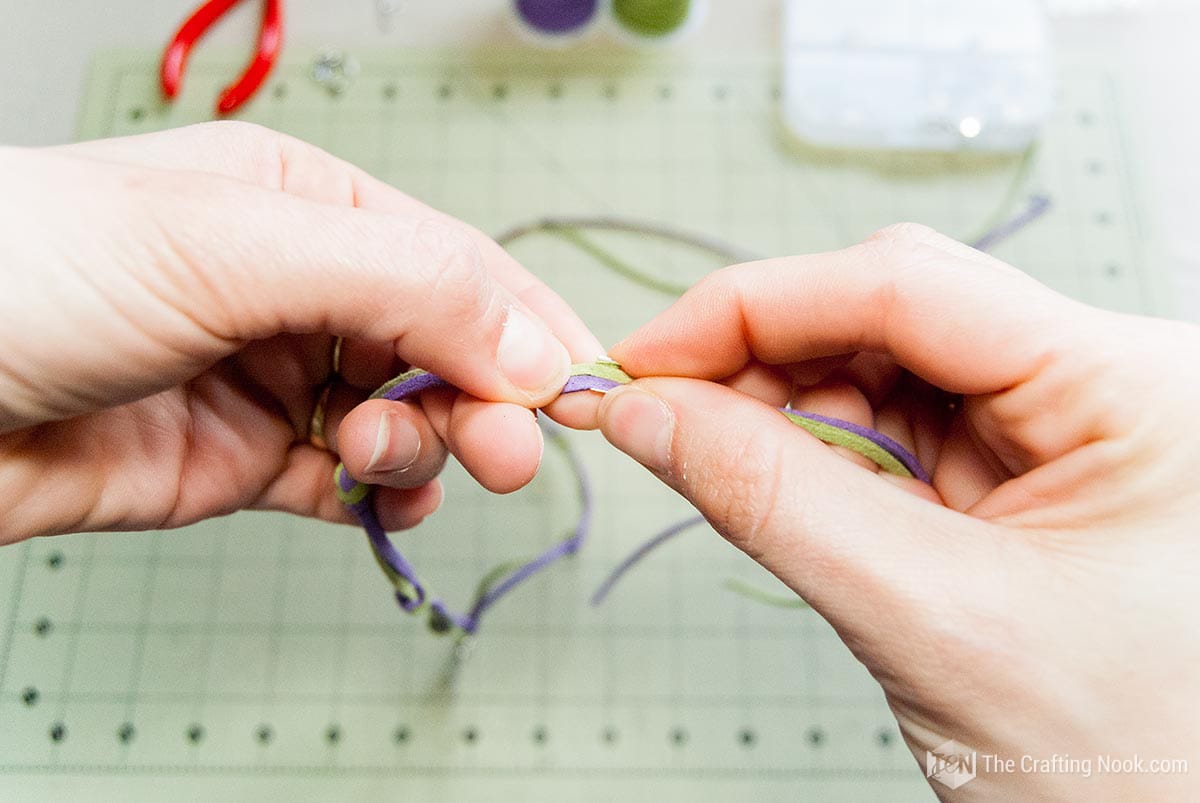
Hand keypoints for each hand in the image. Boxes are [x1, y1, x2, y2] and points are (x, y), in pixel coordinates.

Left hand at [0, 122, 601, 540]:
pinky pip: (347, 481)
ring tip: (378, 458)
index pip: (458, 264)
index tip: (581, 392)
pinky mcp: (243, 459)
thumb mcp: (239, 245)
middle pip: (444, 347)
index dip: (527, 325)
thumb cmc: (34, 269)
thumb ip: (406, 284)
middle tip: (508, 450)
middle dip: (483, 399)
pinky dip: (381, 495)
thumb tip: (539, 346)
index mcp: (310, 205)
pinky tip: (380, 498)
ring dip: (422, 446)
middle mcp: (301, 288)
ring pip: (404, 418)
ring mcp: (275, 377)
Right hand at [597, 224, 1199, 798]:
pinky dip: (815, 452)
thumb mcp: (928, 621)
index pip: (909, 287)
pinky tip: (779, 483)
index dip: (754, 307)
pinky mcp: (1011, 476)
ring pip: (880, 366)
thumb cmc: (1118, 761)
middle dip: (763, 358)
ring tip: (719, 463)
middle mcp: (1097, 385)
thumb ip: (772, 500)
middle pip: (891, 313)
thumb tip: (646, 413)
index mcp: (1129, 387)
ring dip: (783, 406)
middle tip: (659, 411)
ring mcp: (1054, 430)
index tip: (645, 356)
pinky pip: (890, 430)